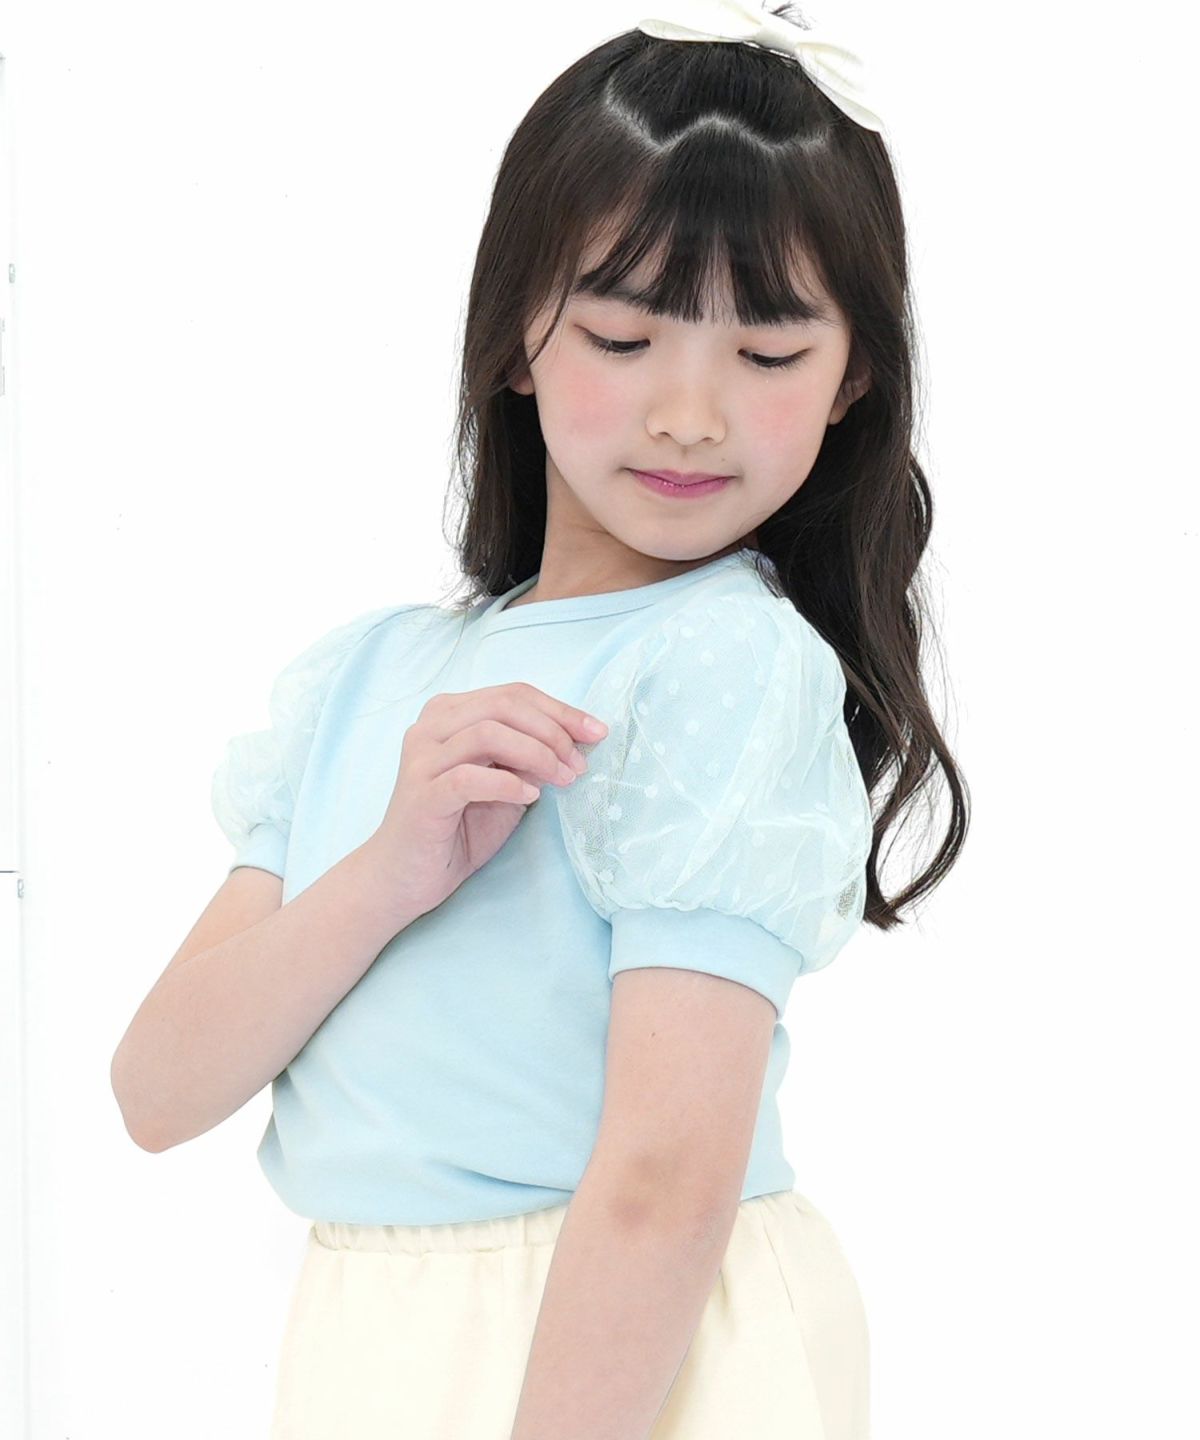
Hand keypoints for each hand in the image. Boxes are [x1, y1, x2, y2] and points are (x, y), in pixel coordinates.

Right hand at [366, 682, 606, 920]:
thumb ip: (528, 758)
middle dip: (554, 730)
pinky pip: (469, 776)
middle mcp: (431, 727)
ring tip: (562, 780)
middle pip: (504, 704)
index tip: (597, 732)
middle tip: (580, 763)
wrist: (403, 877)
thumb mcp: (504, 785)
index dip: (561, 710)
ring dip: (537, 754)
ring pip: (488, 732)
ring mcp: (422, 759)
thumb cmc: (456, 828)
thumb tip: (575, 743)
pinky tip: (530, 797)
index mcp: (450, 714)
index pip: (513, 694)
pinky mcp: (422, 794)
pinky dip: (508, 783)